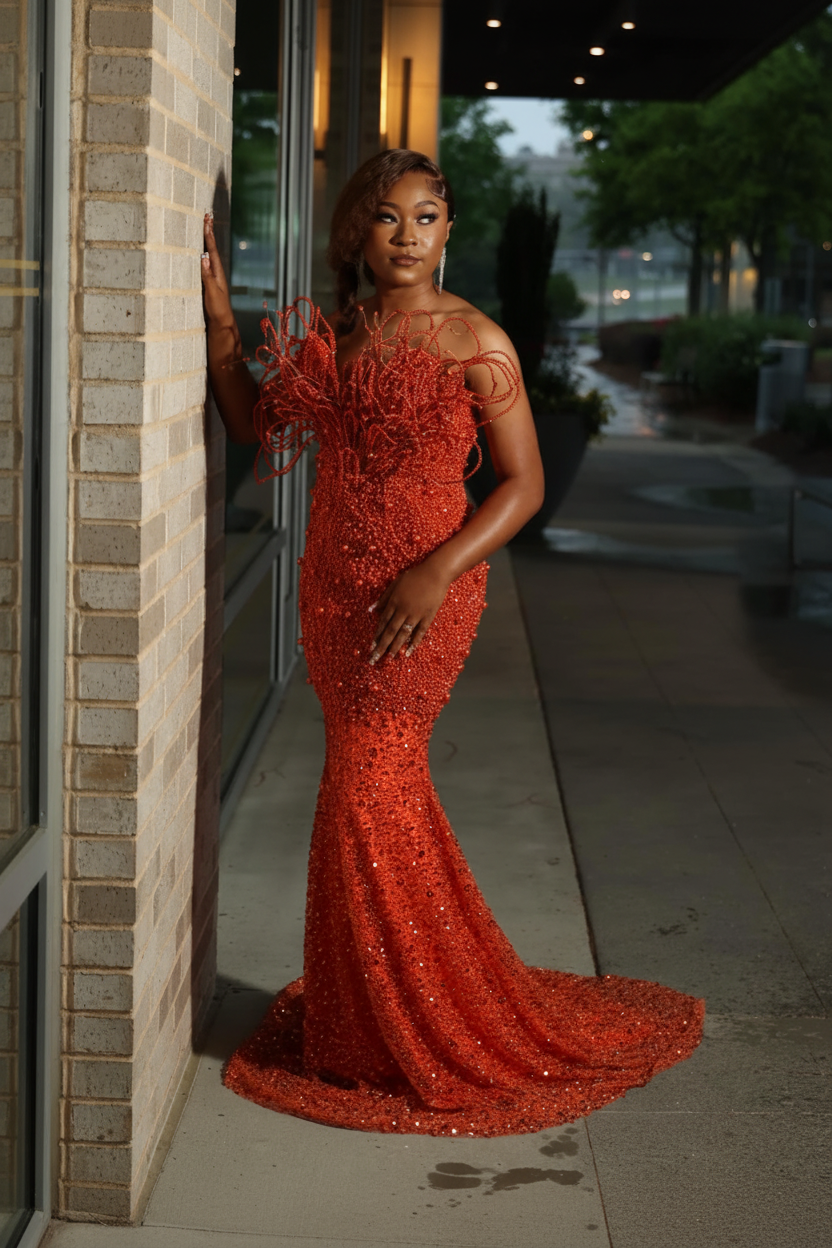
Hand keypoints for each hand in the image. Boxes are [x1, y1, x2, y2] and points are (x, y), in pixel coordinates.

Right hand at [201, 212, 233, 327]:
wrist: (222, 324)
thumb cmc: (218, 309)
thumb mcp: (212, 292)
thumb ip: (207, 275)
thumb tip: (203, 257)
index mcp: (218, 272)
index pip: (212, 249)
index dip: (209, 234)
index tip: (207, 219)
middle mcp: (216, 272)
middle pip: (211, 249)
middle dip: (208, 233)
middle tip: (207, 217)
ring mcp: (212, 278)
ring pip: (208, 255)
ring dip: (205, 242)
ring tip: (203, 228)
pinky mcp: (208, 284)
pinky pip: (204, 265)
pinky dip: (201, 255)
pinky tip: (198, 253)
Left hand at [369, 558, 450, 663]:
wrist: (435, 573)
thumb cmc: (414, 576)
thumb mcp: (395, 583)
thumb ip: (383, 598)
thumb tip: (370, 610)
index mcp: (394, 602)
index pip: (383, 622)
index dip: (377, 635)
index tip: (371, 647)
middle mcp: (403, 610)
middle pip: (390, 631)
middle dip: (381, 646)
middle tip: (374, 658)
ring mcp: (416, 614)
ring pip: (403, 634)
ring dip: (395, 647)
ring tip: (388, 658)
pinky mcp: (427, 617)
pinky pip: (420, 632)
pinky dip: (413, 643)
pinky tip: (408, 652)